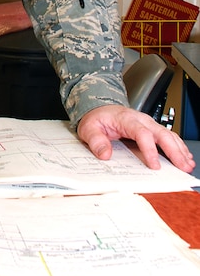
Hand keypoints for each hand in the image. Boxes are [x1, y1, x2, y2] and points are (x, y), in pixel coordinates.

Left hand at [77, 104, 195, 172]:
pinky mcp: (152, 129)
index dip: (149, 150)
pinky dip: (178, 146)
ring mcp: (148, 124)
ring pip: (168, 134)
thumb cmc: (97, 119)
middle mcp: (141, 120)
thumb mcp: (89, 128)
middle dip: (174, 150)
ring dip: (179, 149)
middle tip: (182, 166)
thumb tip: (105, 154)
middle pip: (161, 133)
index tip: (154, 165)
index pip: (142, 133)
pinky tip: (185, 156)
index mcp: (126, 119)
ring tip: (187, 164)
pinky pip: (168, 136)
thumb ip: (95, 140)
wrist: (100, 109)